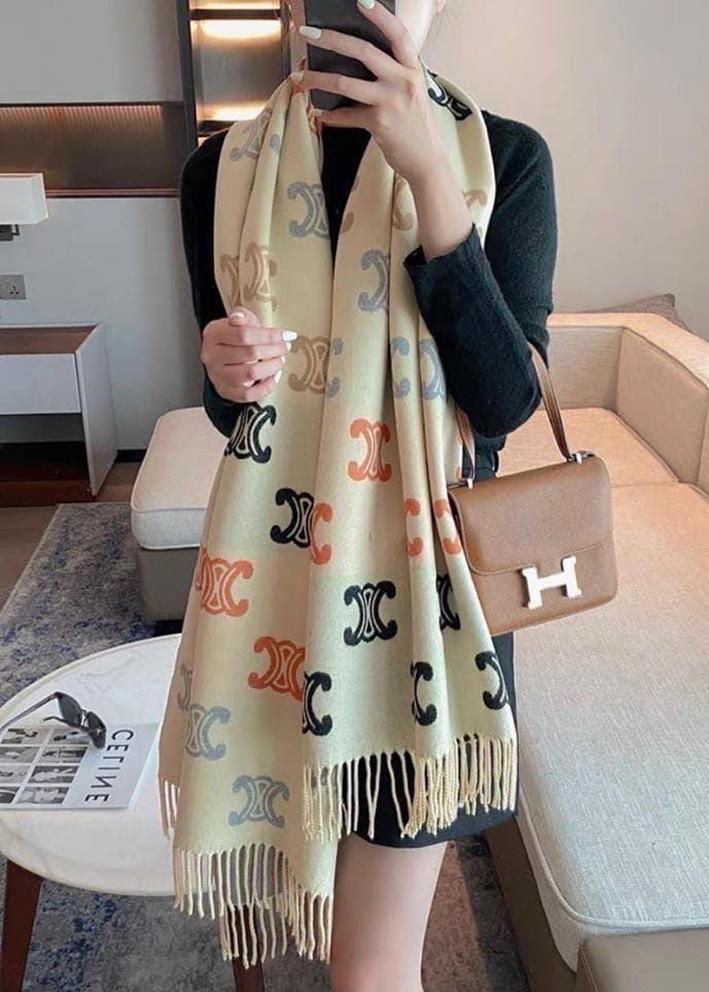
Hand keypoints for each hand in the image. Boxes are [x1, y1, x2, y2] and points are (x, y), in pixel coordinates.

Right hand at [201, 307, 296, 403]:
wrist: (223, 355)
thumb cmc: (235, 335)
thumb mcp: (239, 320)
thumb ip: (242, 316)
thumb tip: (239, 318)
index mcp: (213, 334)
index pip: (243, 334)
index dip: (269, 335)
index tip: (287, 335)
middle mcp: (211, 356)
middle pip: (249, 353)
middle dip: (273, 350)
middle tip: (285, 347)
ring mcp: (217, 376)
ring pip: (250, 373)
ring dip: (271, 367)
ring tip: (280, 360)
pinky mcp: (225, 391)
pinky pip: (248, 394)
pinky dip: (266, 387)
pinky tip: (274, 376)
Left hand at [292, 0, 445, 187]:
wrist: (426, 160)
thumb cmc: (416, 124)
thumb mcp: (412, 91)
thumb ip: (394, 73)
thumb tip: (361, 60)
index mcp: (412, 69)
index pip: (398, 34)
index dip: (380, 15)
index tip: (361, 0)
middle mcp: (403, 81)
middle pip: (363, 51)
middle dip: (331, 39)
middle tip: (308, 33)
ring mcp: (390, 102)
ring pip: (345, 82)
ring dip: (318, 78)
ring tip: (300, 77)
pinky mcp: (379, 123)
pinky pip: (346, 115)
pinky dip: (330, 115)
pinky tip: (319, 113)